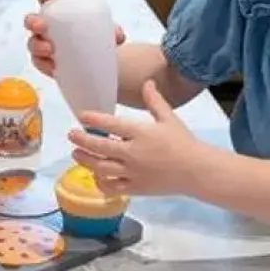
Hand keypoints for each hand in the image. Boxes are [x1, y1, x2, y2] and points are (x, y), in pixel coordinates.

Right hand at [24, 0, 125, 78]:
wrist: (98, 63)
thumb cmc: (95, 37)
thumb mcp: (106, 31)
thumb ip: (113, 31)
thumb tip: (118, 35)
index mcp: (59, 10)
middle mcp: (46, 25)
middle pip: (31, 19)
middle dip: (33, 20)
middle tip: (42, 25)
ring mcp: (43, 44)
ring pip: (32, 42)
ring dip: (37, 44)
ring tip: (49, 49)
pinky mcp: (44, 62)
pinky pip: (38, 62)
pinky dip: (44, 64)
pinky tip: (53, 66)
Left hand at [68, 80, 208, 197]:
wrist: (198, 171)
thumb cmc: (183, 142)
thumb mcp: (169, 118)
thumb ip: (154, 100)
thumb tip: (147, 82)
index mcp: (141, 133)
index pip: (111, 124)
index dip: (94, 119)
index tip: (82, 115)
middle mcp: (134, 153)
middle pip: (100, 146)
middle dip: (82, 140)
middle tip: (71, 134)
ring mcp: (133, 172)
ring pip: (101, 168)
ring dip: (85, 160)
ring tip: (76, 153)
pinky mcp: (136, 188)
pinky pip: (112, 187)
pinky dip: (100, 182)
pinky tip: (96, 175)